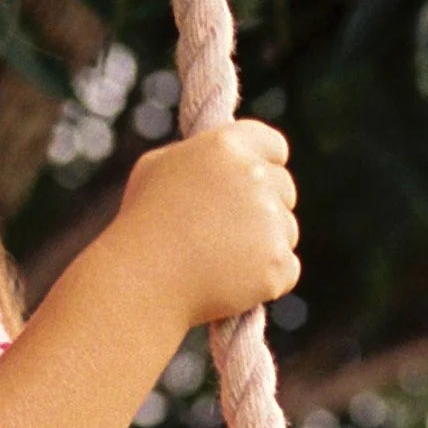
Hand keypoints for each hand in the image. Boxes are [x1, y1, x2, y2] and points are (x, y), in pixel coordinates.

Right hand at [111, 122, 298, 326]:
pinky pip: (285, 268)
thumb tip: (222, 160)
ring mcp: (271, 221)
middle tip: (226, 230)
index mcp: (226, 146)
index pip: (274, 145)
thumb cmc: (142, 224)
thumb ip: (198, 156)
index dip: (265, 164)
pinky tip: (229, 282)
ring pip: (287, 230)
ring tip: (218, 259)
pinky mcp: (278, 263)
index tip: (253, 183)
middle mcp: (255, 177)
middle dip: (265, 206)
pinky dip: (264, 279)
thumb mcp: (157, 168)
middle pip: (285, 188)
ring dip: (264, 244)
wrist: (141, 282)